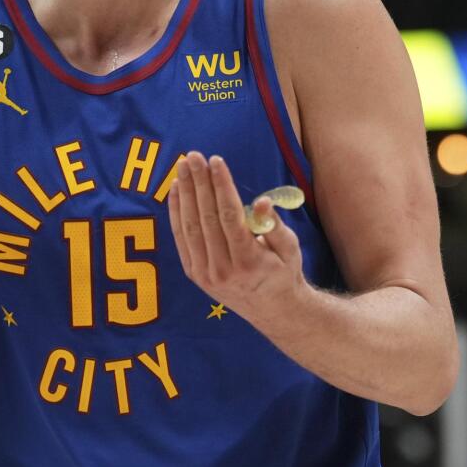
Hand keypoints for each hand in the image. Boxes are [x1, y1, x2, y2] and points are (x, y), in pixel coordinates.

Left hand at [167, 152, 306, 320]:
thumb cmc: (283, 273)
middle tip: (193, 156)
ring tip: (183, 166)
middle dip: (199, 183)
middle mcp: (223, 270)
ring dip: (185, 193)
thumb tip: (261, 202)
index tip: (216, 161)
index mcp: (249, 262)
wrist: (272, 310)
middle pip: (206, 218)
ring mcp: (205, 273)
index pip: (230, 216)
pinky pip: (182, 238)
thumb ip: (275, 225)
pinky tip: (176, 190)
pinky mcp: (194, 273)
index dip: (221, 186)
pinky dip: (176, 212)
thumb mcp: (290, 248)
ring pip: (190, 226)